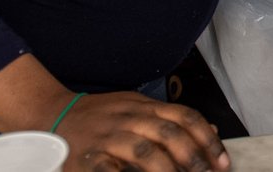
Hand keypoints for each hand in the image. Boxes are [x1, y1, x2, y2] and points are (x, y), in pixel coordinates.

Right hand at [0, 56, 229, 170]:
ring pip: (145, 153)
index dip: (207, 140)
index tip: (222, 162)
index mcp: (144, 106)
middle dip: (194, 159)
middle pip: (170, 135)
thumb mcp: (136, 107)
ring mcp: (108, 138)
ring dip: (168, 171)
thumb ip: (169, 118)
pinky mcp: (88, 159)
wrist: (50, 115)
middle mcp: (129, 119)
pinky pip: (111, 171)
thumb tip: (208, 129)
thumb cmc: (99, 116)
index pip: (185, 118)